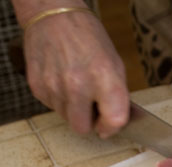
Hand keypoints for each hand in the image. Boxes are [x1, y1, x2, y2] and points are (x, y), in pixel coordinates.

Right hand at [22, 7, 128, 137]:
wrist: (54, 17)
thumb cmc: (90, 40)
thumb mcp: (115, 65)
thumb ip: (117, 96)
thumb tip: (116, 123)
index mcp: (104, 78)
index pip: (114, 120)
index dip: (113, 128)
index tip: (110, 126)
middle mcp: (78, 85)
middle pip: (82, 128)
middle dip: (89, 122)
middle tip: (92, 107)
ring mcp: (54, 86)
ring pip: (66, 119)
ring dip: (73, 110)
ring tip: (77, 87)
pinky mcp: (37, 87)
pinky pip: (52, 107)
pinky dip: (59, 100)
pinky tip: (63, 81)